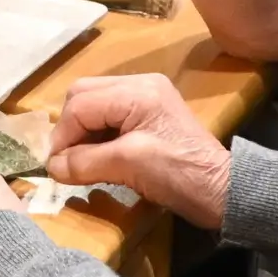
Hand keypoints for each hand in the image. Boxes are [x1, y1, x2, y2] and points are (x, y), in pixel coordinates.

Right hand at [46, 74, 232, 228]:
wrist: (226, 192)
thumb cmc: (180, 175)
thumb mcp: (128, 166)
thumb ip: (85, 162)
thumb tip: (51, 167)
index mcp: (136, 91)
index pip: (80, 104)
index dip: (62, 136)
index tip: (55, 167)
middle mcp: (139, 84)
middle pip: (83, 96)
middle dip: (70, 129)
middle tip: (66, 161)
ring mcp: (146, 98)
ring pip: (94, 105)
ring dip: (83, 133)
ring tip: (82, 162)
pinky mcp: (150, 115)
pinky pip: (110, 116)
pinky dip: (98, 136)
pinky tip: (99, 158)